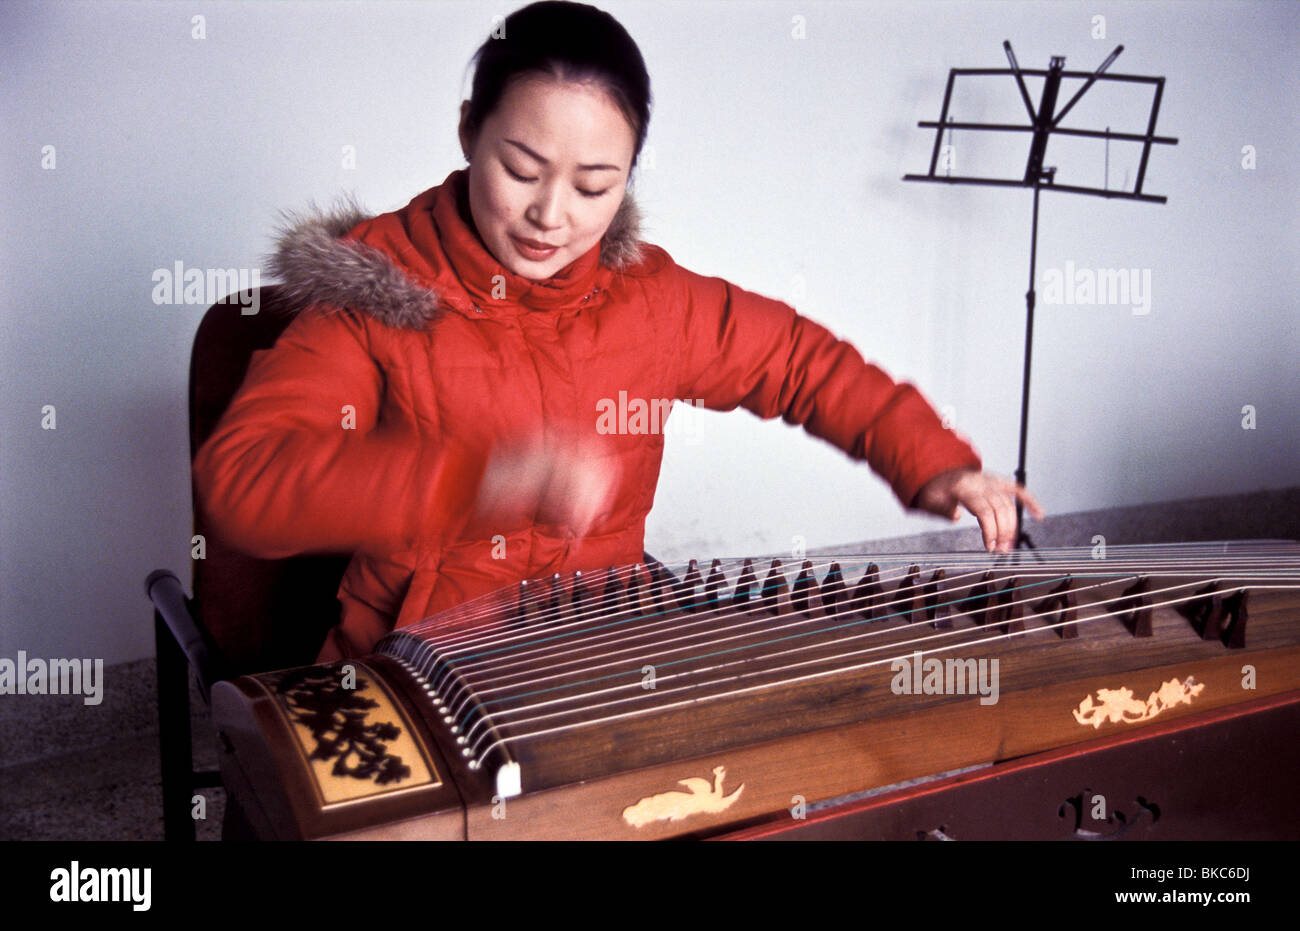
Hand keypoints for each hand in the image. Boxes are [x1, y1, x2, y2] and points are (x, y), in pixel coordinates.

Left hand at [913, 468, 1044, 552]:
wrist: (939, 472)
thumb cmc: (934, 489)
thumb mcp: (929, 500)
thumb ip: (942, 509)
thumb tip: (957, 516)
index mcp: (965, 488)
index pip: (984, 510)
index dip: (990, 530)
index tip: (990, 547)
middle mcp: (982, 483)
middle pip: (1000, 509)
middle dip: (1003, 532)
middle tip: (1001, 551)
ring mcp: (992, 482)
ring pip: (1009, 504)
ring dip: (1012, 527)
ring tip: (1008, 546)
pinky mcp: (999, 483)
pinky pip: (1018, 490)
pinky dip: (1030, 501)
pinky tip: (1039, 515)